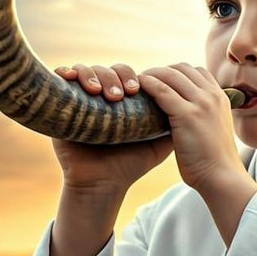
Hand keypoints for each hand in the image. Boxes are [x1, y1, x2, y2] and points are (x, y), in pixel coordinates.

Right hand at [49, 64, 174, 192]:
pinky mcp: (60, 107)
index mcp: (122, 100)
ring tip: (101, 94)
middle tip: (123, 95)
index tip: (138, 89)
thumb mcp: (160, 141)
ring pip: (85, 70)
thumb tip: (199, 99)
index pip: (127, 74)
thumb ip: (175, 121)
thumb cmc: (131, 165)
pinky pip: (58, 80)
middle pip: (108, 70)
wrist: (104, 185)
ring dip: (94, 76)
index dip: (133, 76)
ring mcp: (79, 100)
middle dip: (116, 76)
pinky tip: (71, 79)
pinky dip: (65, 73)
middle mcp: (100, 97)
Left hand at [133, 64, 242, 192]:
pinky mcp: (188, 115)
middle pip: (182, 69)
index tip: (159, 81)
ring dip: (151, 75)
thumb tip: (181, 117)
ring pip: (171, 75)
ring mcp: (202, 103)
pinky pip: (163, 90)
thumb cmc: (212, 161)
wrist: (221, 177)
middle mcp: (212, 95)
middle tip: (143, 81)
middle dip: (161, 71)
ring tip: (135, 84)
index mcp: (220, 97)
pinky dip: (148, 85)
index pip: (196, 72)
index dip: (175, 73)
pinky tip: (137, 90)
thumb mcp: (211, 130)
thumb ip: (200, 117)